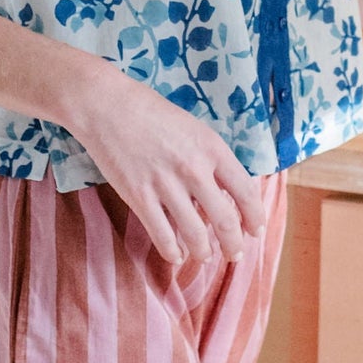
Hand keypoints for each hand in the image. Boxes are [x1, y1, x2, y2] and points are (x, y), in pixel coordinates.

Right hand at [66, 63, 270, 265]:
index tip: (255, 231)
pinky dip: (172, 251)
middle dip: (233, 245)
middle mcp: (194, 169)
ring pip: (195, 234)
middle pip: (225, 221)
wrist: (108, 107)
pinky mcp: (139, 196)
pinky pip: (162, 235)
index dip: (254, 217)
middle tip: (234, 255)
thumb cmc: (152, 113)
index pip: (245, 192)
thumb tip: (224, 193)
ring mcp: (166, 184)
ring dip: (204, 252)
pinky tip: (176, 255)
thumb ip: (211, 159)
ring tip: (204, 256)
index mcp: (213, 149)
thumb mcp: (194, 129)